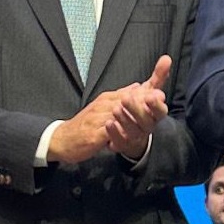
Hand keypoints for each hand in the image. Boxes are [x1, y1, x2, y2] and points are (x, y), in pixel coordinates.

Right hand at [47, 56, 170, 163]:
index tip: (162, 84)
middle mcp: (104, 105)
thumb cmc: (86, 124)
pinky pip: (109, 131)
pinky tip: (131, 132)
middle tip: (160, 96)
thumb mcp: (104, 107)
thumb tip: (139, 85)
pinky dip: (120, 130)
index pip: (132, 91)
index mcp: (109, 99)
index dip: (148, 87)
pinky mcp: (93, 134)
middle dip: (144, 98)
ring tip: (150, 111)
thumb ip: (121, 97)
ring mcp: (98, 118)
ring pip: (119, 114)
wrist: (61, 139)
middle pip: (127, 99)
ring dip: (135, 111)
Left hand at [104, 55, 171, 157]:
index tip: (151, 96)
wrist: (130, 132)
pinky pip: (119, 141)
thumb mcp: (149, 91)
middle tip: (126, 99)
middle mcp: (148, 126)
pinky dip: (114, 132)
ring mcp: (136, 137)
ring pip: (133, 131)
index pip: (161, 111)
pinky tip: (108, 123)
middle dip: (136, 110)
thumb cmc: (141, 109)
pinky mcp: (123, 144)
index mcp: (156, 114)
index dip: (156, 105)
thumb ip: (158, 76)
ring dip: (125, 119)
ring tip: (116, 108)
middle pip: (146, 121)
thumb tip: (166, 58)